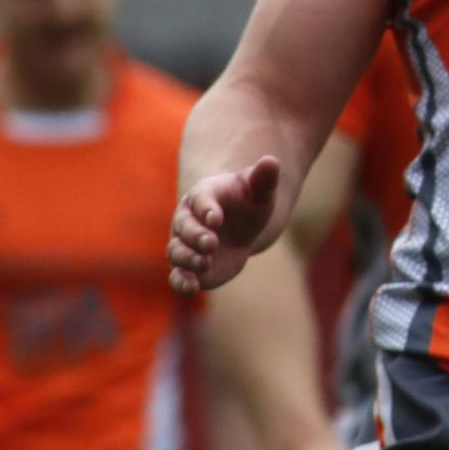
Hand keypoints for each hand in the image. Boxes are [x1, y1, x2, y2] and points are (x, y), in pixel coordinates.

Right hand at [167, 156, 280, 295]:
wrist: (241, 225)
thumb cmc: (249, 201)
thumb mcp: (259, 190)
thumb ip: (263, 178)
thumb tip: (271, 161)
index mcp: (204, 195)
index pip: (201, 199)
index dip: (206, 209)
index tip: (216, 218)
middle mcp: (189, 220)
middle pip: (185, 227)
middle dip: (196, 236)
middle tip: (212, 244)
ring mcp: (186, 243)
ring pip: (177, 251)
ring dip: (188, 258)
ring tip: (205, 263)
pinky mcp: (190, 266)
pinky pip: (178, 275)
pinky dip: (181, 282)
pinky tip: (191, 288)